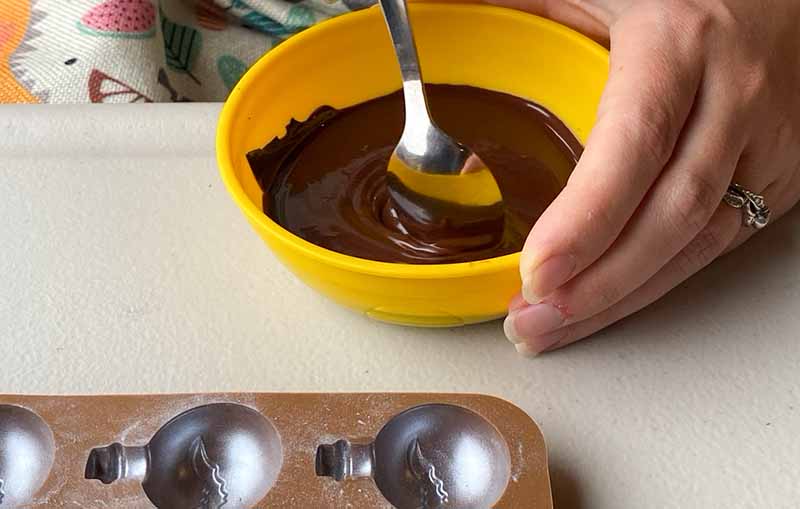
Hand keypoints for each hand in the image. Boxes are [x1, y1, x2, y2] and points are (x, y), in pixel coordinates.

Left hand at [495, 0, 799, 354]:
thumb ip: (522, 12)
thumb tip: (432, 34)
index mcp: (678, 43)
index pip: (634, 147)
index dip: (587, 220)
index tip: (537, 273)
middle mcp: (733, 96)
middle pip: (669, 214)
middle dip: (597, 286)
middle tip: (530, 322)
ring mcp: (767, 140)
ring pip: (698, 242)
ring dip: (622, 298)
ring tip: (554, 328)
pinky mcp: (779, 171)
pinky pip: (718, 240)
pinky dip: (659, 281)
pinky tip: (610, 302)